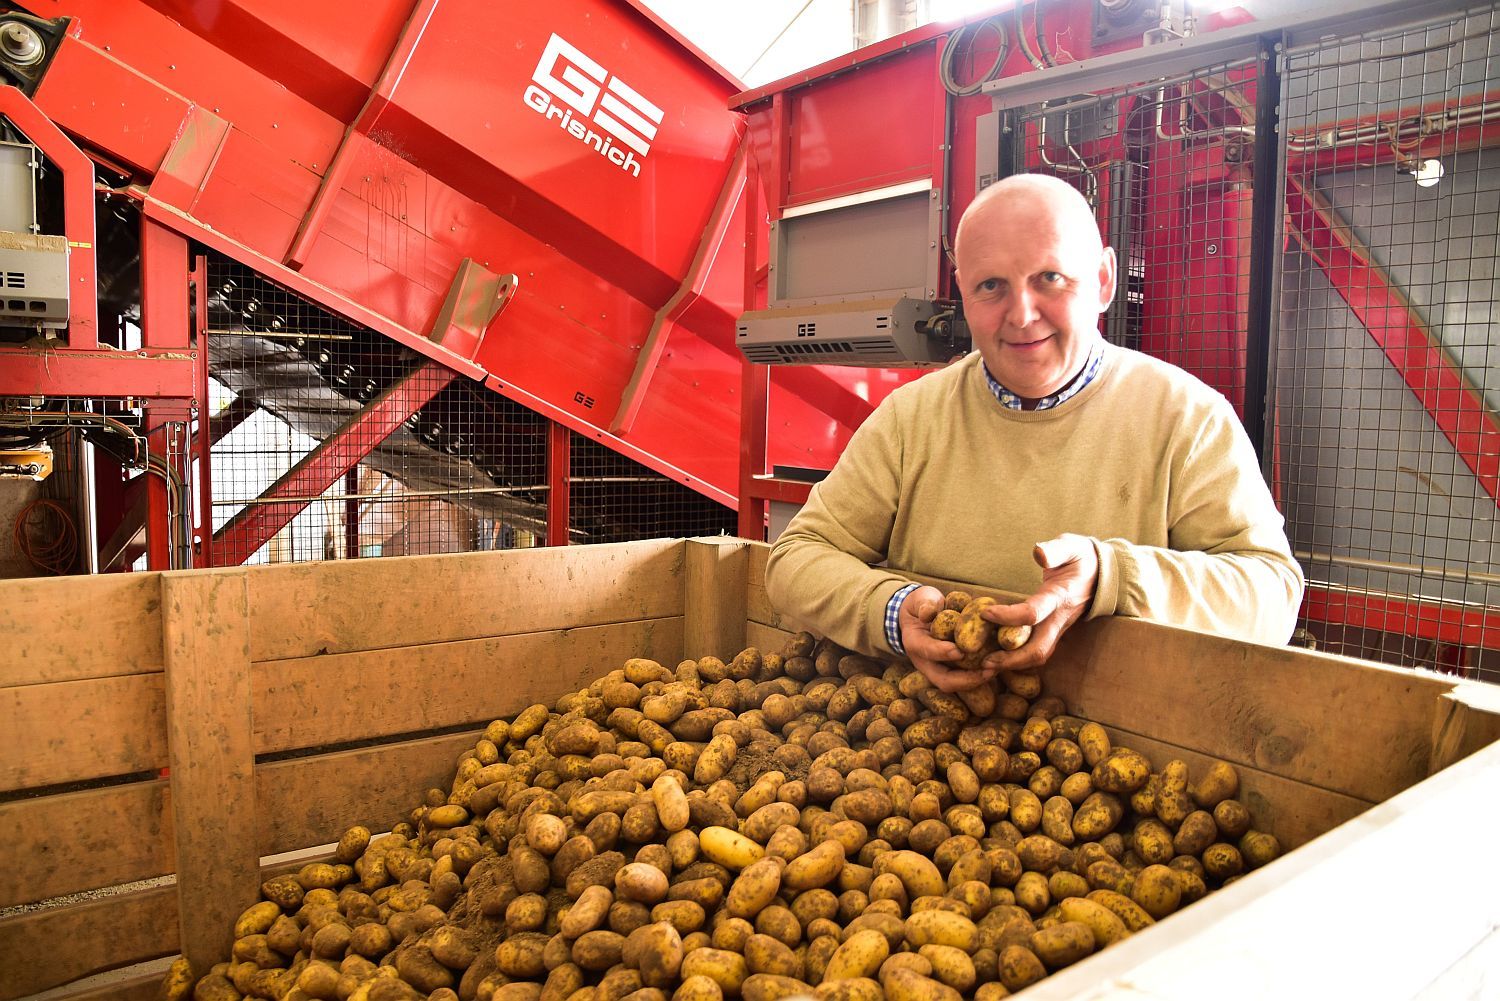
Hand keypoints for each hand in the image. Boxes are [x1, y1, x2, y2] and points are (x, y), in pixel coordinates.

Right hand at [898, 585, 992, 691]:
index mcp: (914, 642)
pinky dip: (979, 676)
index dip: (942, 652)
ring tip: (995, 671)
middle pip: (943, 680)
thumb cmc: (924, 603)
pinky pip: (964, 679)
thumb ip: (926, 604)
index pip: (927, 650)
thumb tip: (928, 614)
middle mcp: (925, 661)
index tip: (959, 651)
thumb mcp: (922, 598)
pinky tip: (996, 666)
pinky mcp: (950, 670)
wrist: (919, 614)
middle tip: (988, 671)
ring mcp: (938, 669)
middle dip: (966, 679)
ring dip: (976, 680)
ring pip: (956, 684)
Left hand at [981, 534, 1098, 670]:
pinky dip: (1017, 658)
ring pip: (1038, 655)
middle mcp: (1060, 618)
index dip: (1008, 616)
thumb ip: (1055, 550)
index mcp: (1060, 596)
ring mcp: (1058, 627)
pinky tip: (997, 658)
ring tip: (985, 667)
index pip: (1033, 613)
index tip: (984, 613)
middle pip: (1038, 649)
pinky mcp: (1054, 631)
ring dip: (1012, 664)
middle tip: (984, 663)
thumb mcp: (1071, 546)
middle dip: (1011, 659)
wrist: (1104, 572)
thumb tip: (1038, 552)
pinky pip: (1036, 650)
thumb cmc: (1083, 557)